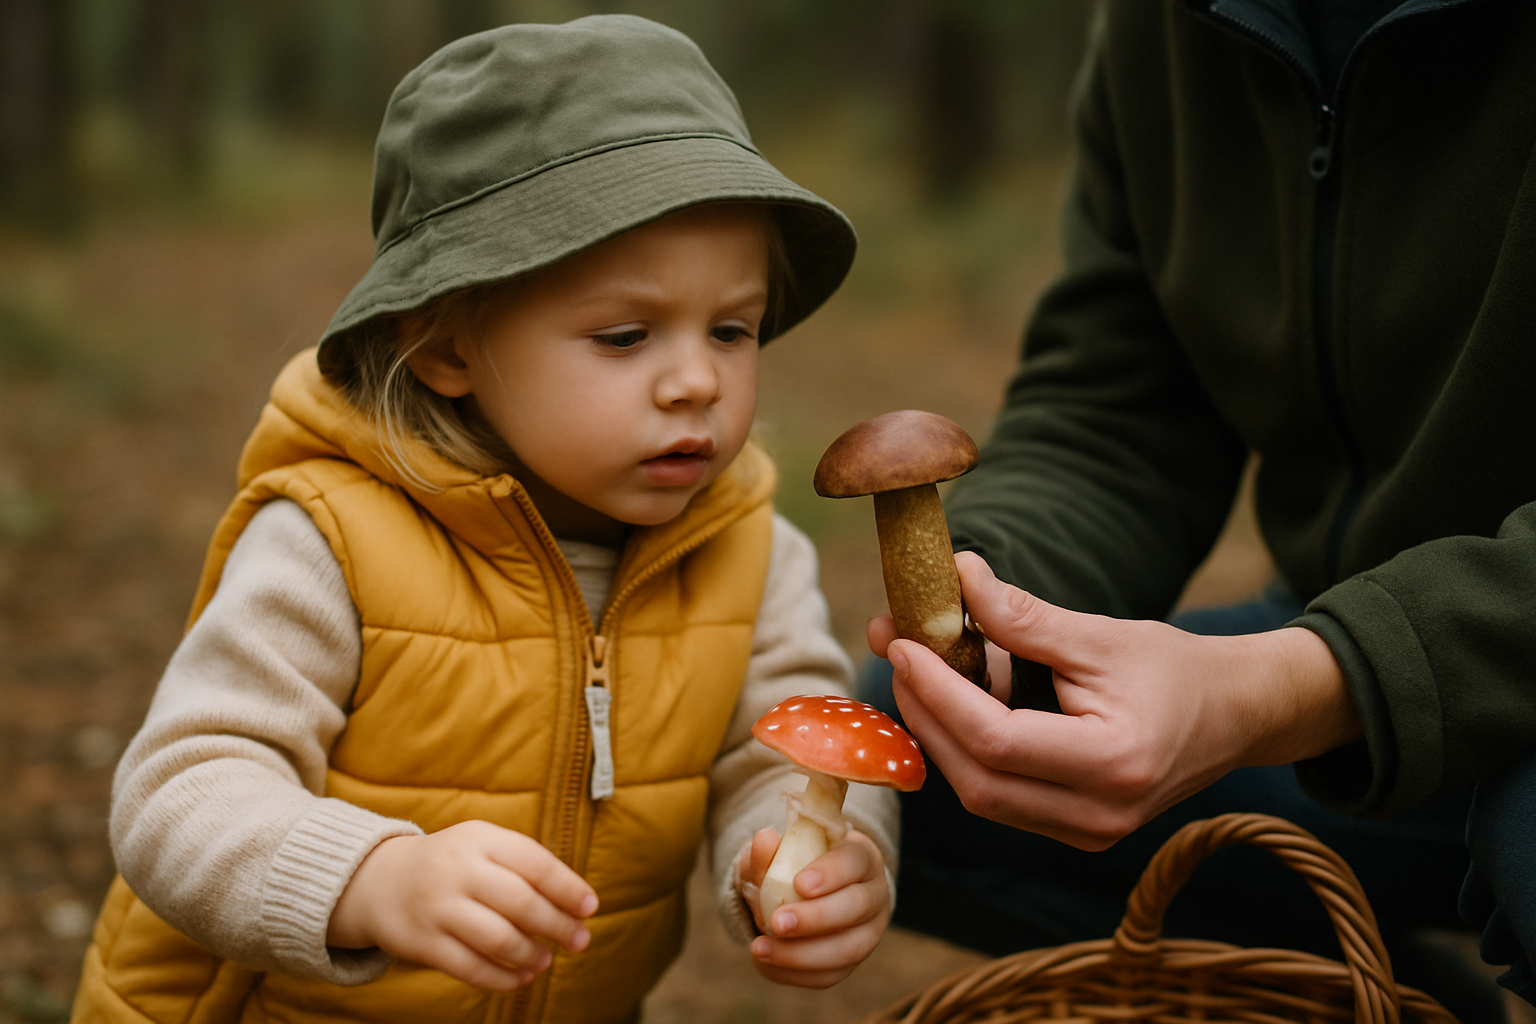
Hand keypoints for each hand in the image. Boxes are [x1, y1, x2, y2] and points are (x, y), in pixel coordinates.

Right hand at [327, 820, 597, 990]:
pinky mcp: (422, 943)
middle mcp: (458, 870)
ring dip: (531, 954)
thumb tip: (575, 903)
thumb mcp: (483, 845)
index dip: (568, 888)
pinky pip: (470, 967)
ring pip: (498, 938)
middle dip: (557, 925)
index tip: (590, 907)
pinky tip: (521, 978)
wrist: (379, 880)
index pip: (534, 863)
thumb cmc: (452, 864)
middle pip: (521, 902)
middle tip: (580, 940)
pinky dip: (502, 977)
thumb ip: (524, 865)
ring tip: (546, 960)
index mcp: (480, 838)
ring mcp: (438, 907)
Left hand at [735, 827, 889, 987]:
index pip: (854, 861)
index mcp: (861, 857)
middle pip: (856, 907)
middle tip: (777, 922)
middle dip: (816, 918)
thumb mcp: (779, 853)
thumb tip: (764, 841)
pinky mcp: (852, 963)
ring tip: (762, 948)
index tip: (799, 884)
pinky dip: (795, 973)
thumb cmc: (796, 865)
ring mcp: (868, 932)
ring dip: (802, 953)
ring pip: (848, 949)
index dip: (830, 873)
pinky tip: (766, 962)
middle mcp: (874, 895)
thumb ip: (770, 851)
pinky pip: (830, 975)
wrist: (804, 895)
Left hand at [868, 552, 1361, 850]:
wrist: (1237, 715)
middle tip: (895, 652)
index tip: (902, 644)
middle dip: (925, 714)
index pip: (996, 740)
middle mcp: (1098, 815)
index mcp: (1112, 764)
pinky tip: (951, 703)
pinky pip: (1001, 798)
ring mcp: (1088, 833)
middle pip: (977, 780)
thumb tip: (957, 575)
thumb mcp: (1100, 635)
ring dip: (939, 733)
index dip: (939, 692)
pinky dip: (967, 752)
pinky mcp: (1076, 831)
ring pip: (982, 795)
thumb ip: (1025, 617)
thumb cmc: (1174, 669)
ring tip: (914, 671)